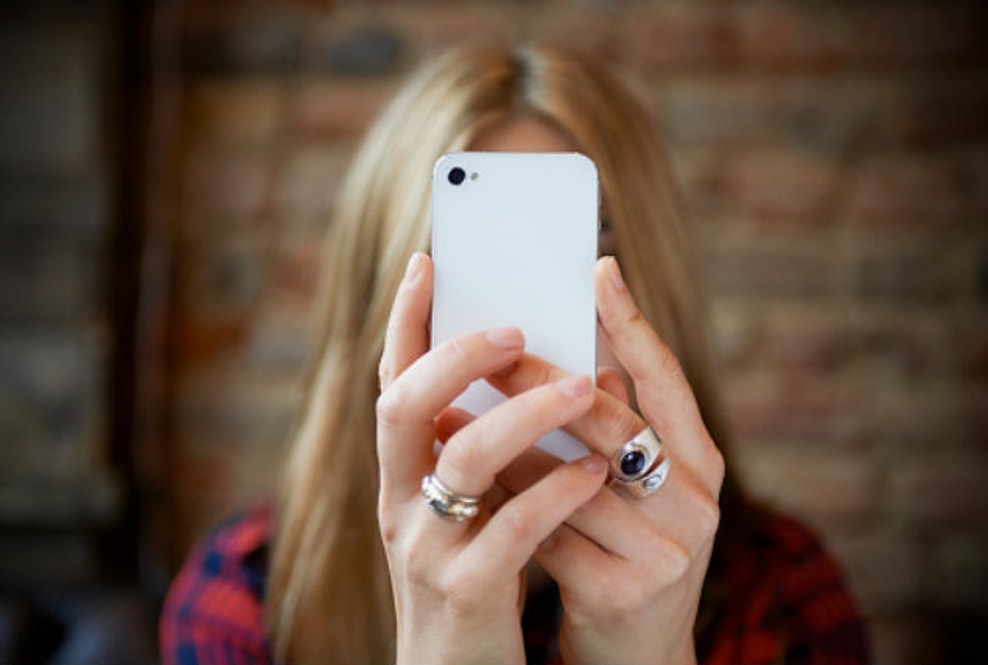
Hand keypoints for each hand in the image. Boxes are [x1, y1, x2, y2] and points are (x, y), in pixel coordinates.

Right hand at [376, 253, 608, 664]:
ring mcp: (426, 549)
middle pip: (403, 407)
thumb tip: (528, 369)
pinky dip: (554, 492)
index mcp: (401, 475)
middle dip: (456, 355)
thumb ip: (480, 449)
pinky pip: (511, 531)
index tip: (428, 261)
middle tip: (514, 327)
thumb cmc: (474, 578)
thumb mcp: (465, 508)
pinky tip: (594, 472)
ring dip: (523, 415)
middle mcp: (399, 505)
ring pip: (462, 461)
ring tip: (580, 387)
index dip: (403, 321)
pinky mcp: (467, 595)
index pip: (389, 382)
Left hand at [490, 256, 724, 664]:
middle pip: (608, 420)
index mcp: (701, 465)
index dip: (633, 323)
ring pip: (564, 474)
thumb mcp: (638, 491)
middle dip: (540, 379)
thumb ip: (615, 427)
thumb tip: (575, 350)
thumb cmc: (627, 552)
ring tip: (455, 407)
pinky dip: (502, 501)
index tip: (599, 267)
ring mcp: (662, 552)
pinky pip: (544, 528)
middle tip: (489, 343)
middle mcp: (694, 504)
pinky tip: (467, 482)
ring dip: (504, 443)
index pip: (669, 379)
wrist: (639, 658)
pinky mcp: (619, 592)